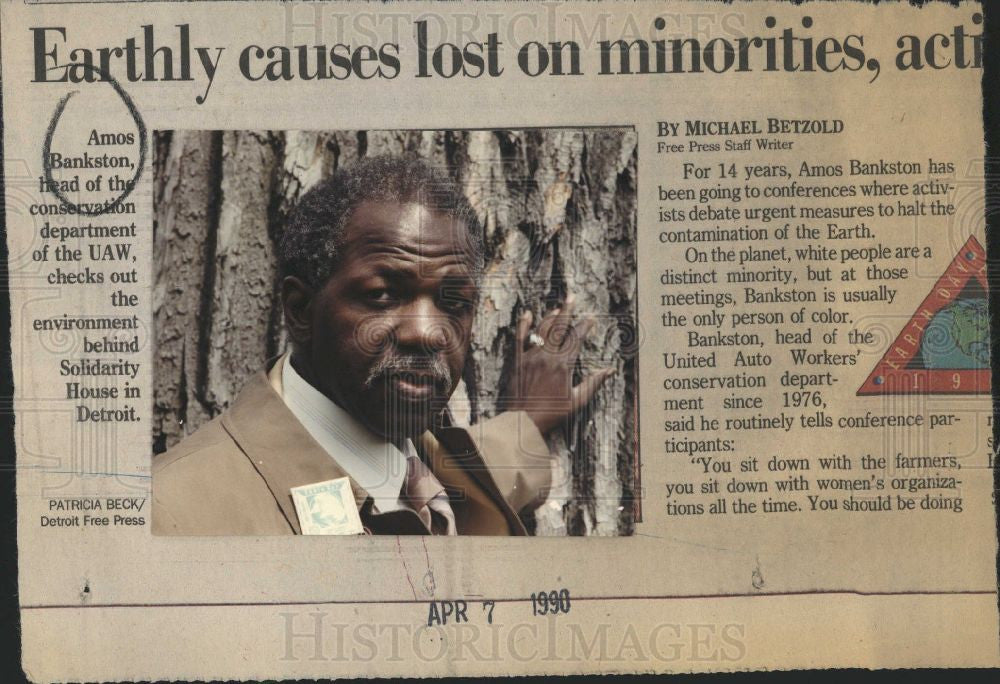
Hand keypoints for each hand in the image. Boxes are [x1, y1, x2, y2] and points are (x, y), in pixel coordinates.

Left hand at [503, 295, 614, 434]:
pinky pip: (519, 338)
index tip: (590, 318)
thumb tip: (610, 370)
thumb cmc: (552, 413)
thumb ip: (594, 383)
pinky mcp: (518, 361)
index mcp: (563, 365)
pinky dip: (523, 324)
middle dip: (567, 310)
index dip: (585, 327)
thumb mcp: (578, 400)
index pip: (576, 339)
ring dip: (550, 316)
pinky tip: (528, 313)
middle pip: (559, 328)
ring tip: (557, 306)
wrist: (524, 421)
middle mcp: (547, 356)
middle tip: (572, 296)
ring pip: (542, 330)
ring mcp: (531, 356)